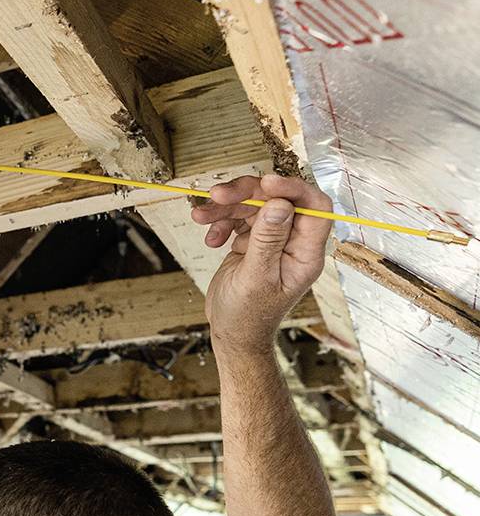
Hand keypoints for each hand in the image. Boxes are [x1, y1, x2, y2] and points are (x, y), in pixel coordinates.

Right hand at [190, 173, 332, 353]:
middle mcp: (293, 242)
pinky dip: (221, 222)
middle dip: (247, 193)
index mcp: (306, 253)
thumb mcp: (255, 278)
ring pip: (255, 205)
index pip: (313, 207)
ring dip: (226, 207)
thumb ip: (267, 240)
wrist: (231, 333)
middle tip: (218, 194)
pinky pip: (239, 218)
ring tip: (201, 215)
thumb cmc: (247, 316)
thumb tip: (280, 204)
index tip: (265, 182)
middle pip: (277, 199)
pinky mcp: (254, 241)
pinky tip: (211, 238)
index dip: (292, 188)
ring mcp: (273, 240)